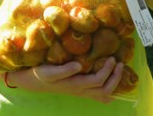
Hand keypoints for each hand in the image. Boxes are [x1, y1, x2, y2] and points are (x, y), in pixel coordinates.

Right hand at [4, 58, 122, 102]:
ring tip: (118, 67)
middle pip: (105, 90)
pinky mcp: (80, 89)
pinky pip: (99, 94)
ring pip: (104, 94)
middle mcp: (81, 90)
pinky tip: (113, 79)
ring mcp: (81, 91)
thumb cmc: (41, 74)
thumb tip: (79, 65)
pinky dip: (109, 89)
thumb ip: (64, 70)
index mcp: (75, 85)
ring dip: (115, 82)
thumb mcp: (49, 71)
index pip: (97, 81)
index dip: (107, 71)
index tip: (111, 57)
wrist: (33, 81)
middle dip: (116, 77)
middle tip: (119, 62)